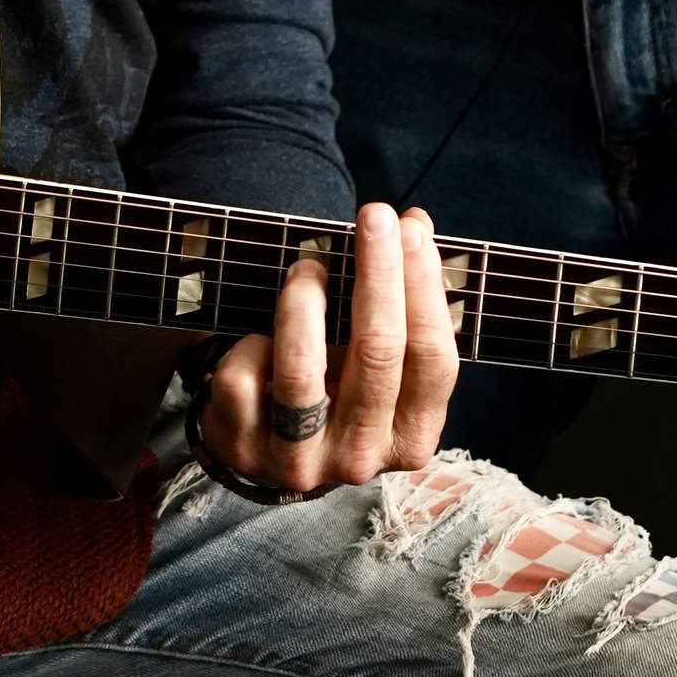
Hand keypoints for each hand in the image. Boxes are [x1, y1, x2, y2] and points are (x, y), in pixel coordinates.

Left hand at [197, 203, 457, 496]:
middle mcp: (361, 457)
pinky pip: (244, 378)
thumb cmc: (340, 391)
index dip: (424, 288)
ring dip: (304, 302)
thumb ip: (404, 308)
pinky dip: (252, 342)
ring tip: (307, 266)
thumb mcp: (383, 369)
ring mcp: (299, 460)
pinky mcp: (243, 451)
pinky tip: (262, 336)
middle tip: (374, 216)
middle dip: (378, 274)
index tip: (412, 228)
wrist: (270, 451)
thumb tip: (414, 225)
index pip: (433, 359)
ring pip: (301, 370)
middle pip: (378, 354)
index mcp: (411, 438)